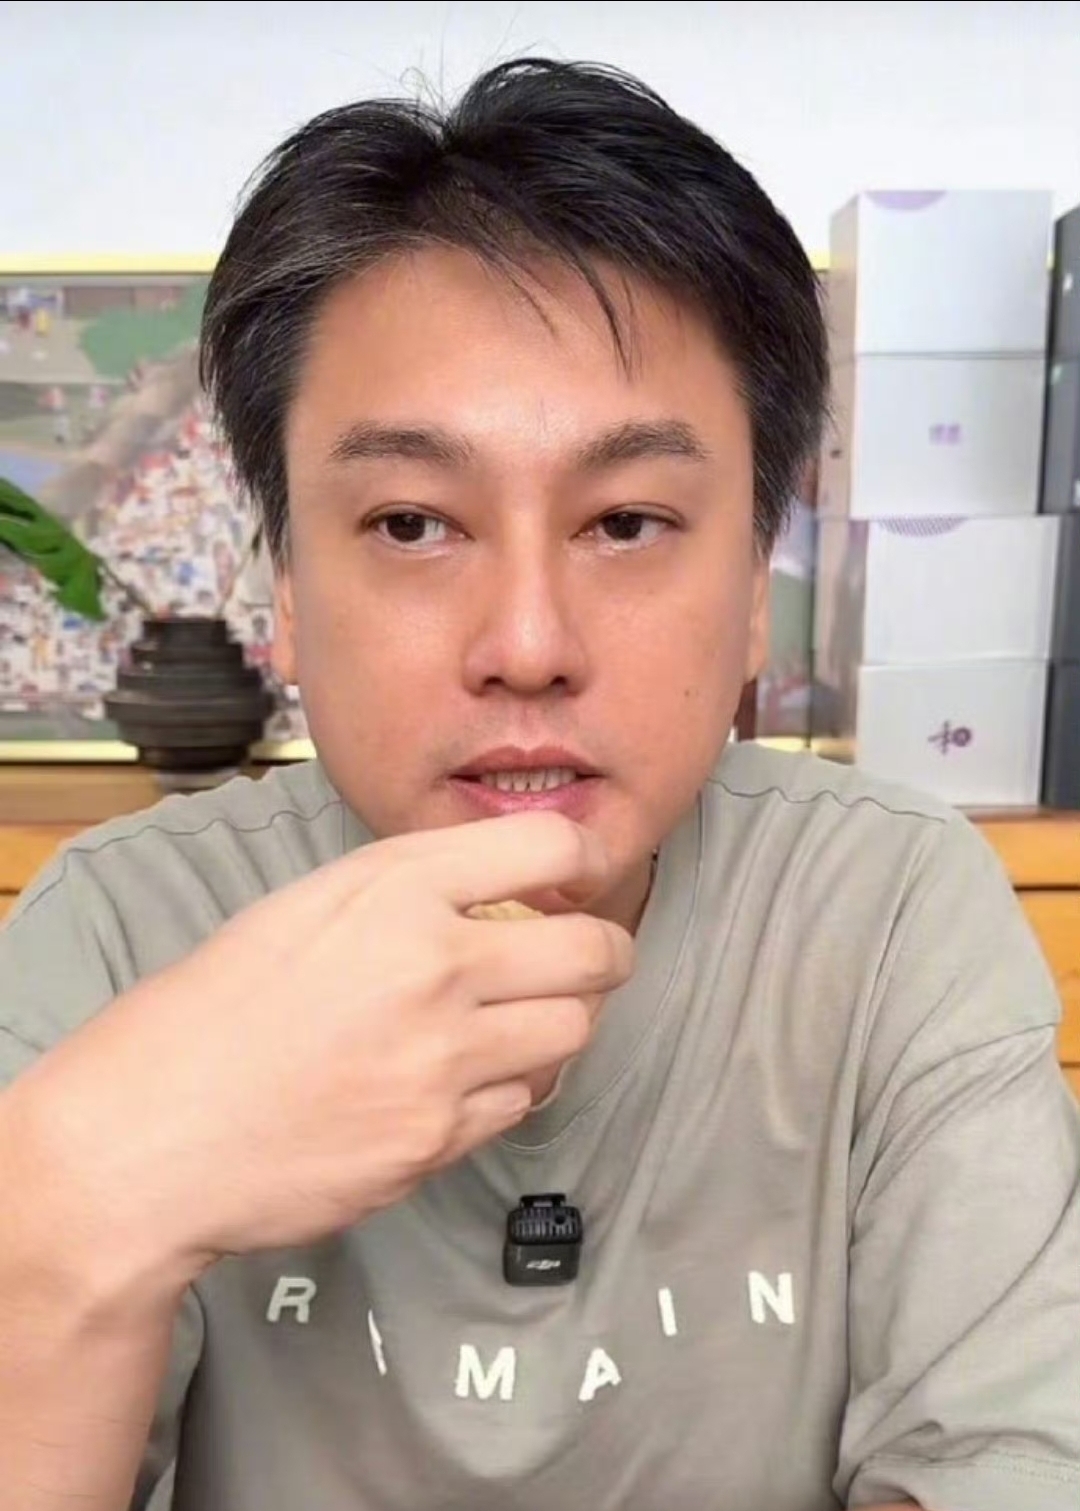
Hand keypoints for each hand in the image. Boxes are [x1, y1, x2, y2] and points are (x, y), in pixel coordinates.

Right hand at [8, 812, 631, 1288]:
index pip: (550, 845)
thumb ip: (410, 885)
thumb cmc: (212, 1011)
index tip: (571, 879)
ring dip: (559, 1021)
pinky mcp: (438, 1140)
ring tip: (517, 1019)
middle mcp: (434, 967)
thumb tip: (503, 886)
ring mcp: (443, 1062)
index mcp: (395, 889)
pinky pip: (521, 1102)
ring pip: (574, 1030)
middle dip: (602, 950)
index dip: (577, 858)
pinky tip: (462, 1079)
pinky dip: (509, 1087)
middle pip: (594, 950)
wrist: (151, 1136)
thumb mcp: (307, 904)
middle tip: (583, 955)